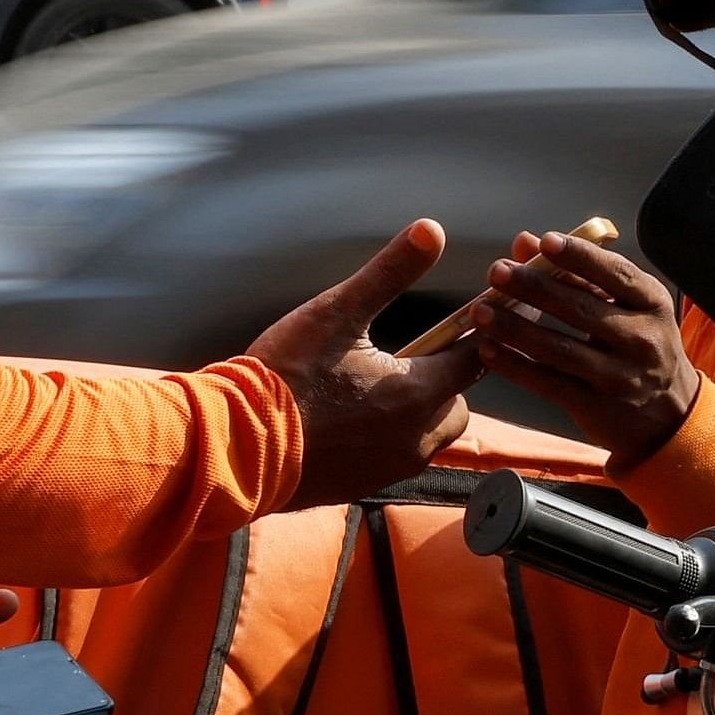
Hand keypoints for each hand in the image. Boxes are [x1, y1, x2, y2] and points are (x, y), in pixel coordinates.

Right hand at [252, 220, 480, 504]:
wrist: (238, 447)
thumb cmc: (287, 376)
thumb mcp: (337, 311)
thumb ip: (390, 271)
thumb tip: (431, 230)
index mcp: (417, 392)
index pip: (474, 361)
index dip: (476, 336)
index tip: (472, 320)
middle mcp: (415, 437)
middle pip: (457, 406)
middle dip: (448, 382)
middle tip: (418, 357)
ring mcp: (389, 467)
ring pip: (428, 437)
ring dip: (420, 412)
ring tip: (385, 387)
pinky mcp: (362, 485)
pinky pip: (396, 459)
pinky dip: (390, 437)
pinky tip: (357, 419)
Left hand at [470, 231, 698, 463]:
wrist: (668, 415)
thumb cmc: (640, 345)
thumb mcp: (627, 306)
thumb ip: (580, 274)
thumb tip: (527, 242)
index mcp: (651, 303)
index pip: (616, 274)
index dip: (580, 256)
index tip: (545, 241)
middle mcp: (641, 339)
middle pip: (580, 309)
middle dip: (534, 287)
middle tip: (497, 272)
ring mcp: (619, 377)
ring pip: (559, 349)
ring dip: (515, 328)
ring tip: (480, 311)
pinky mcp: (596, 407)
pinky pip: (548, 383)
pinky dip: (516, 366)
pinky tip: (489, 350)